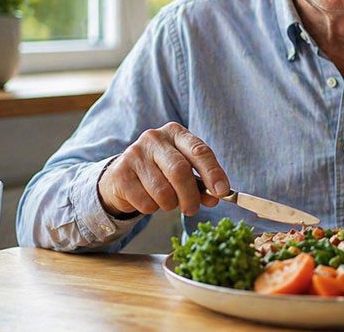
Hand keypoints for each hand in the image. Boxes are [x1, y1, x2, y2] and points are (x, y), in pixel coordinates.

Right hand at [97, 122, 229, 217]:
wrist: (123, 176)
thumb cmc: (161, 171)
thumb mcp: (184, 171)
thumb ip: (201, 183)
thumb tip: (216, 197)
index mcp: (176, 132)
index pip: (199, 151)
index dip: (213, 172)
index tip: (222, 191)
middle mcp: (154, 138)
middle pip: (180, 171)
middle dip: (191, 196)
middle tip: (192, 210)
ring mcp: (134, 154)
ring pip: (162, 191)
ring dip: (170, 204)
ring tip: (166, 201)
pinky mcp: (120, 173)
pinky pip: (145, 202)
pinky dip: (152, 208)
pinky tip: (148, 199)